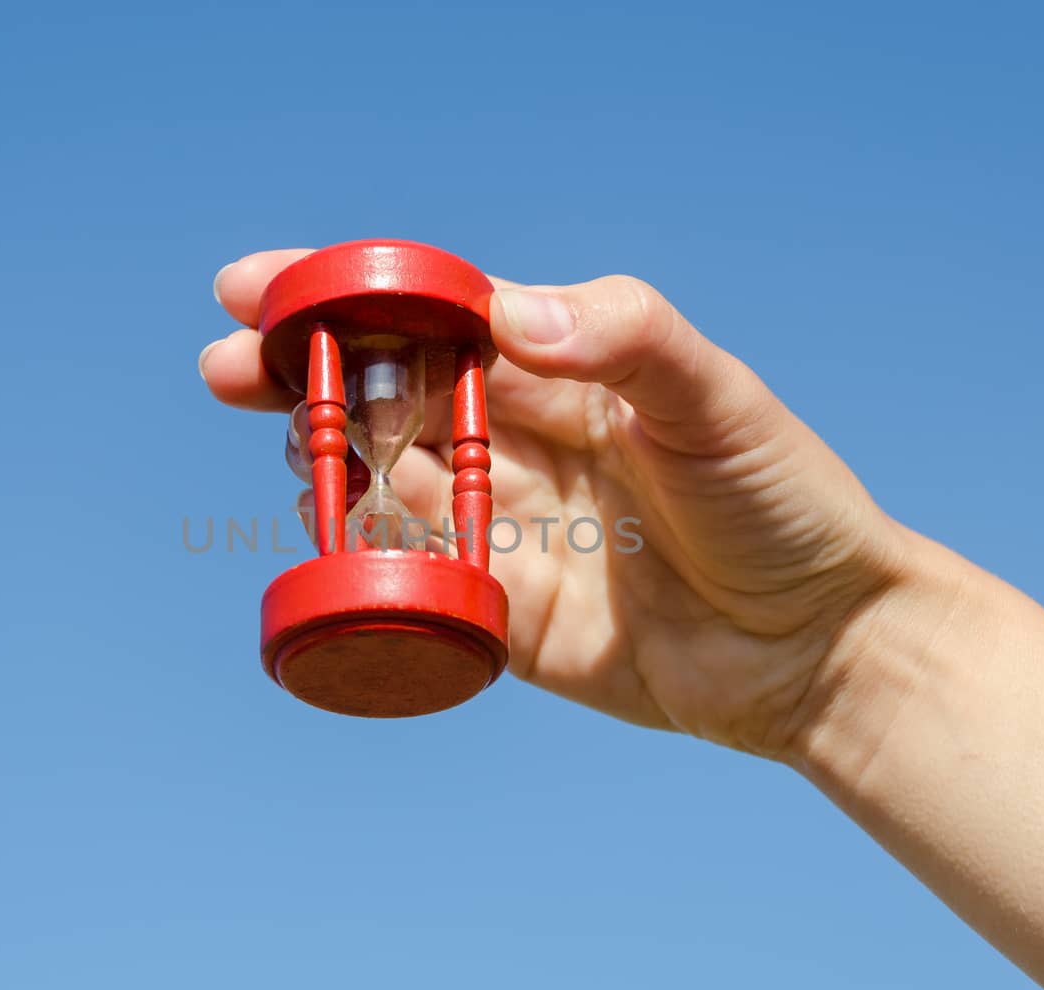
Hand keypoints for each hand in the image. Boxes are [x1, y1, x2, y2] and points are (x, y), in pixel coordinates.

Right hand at [201, 249, 908, 754]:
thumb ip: (624, 337)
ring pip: (386, 483)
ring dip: (327, 462)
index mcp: (565, 370)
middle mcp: (524, 442)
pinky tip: (331, 538)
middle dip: (303, 378)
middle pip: (387, 396)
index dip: (345, 295)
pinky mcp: (506, 614)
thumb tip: (507, 313)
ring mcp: (510, 527)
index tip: (259, 288)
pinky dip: (366, 559)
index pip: (434, 315)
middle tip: (225, 371)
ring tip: (293, 452)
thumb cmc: (781, 502)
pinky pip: (415, 581)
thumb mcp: (716, 400)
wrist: (818, 647)